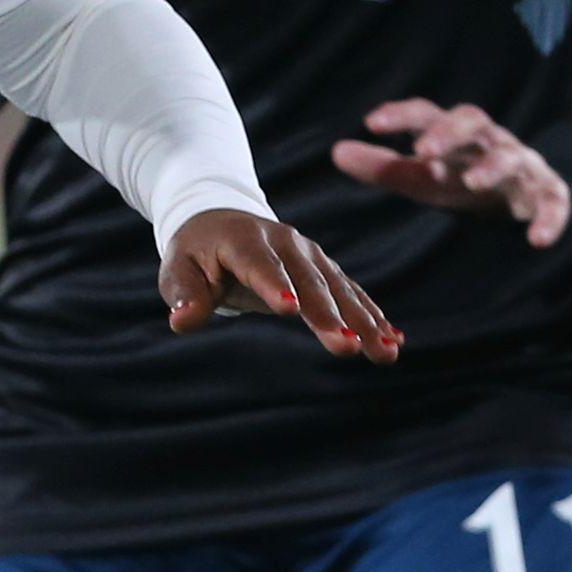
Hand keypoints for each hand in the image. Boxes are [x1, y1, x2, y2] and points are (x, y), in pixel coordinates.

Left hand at [161, 206, 401, 360]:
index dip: (274, 285)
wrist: (221, 220)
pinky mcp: (323, 268)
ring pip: (339, 289)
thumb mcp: (177, 269)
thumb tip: (182, 321)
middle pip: (310, 282)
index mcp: (244, 240)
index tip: (289, 309)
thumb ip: (182, 293)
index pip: (260, 266)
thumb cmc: (195, 254)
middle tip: (350, 347)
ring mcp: (309, 254)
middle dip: (331, 315)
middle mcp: (285, 243)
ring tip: (385, 352)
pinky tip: (393, 340)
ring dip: (365, 321)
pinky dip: (373, 315)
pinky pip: (351, 292)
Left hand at [330, 98, 571, 247]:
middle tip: (423, 150)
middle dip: (448, 133)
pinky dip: (550, 218)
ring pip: (511, 157)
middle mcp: (487, 141)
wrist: (523, 188)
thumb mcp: (421, 174)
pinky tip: (538, 240)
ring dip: (493, 166)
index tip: (372, 122)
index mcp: (452, 134)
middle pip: (471, 122)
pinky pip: (554, 201)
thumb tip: (336, 152)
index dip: (402, 115)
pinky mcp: (548, 191)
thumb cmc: (460, 176)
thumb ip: (382, 165)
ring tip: (472, 181)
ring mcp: (520, 164)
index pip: (426, 113)